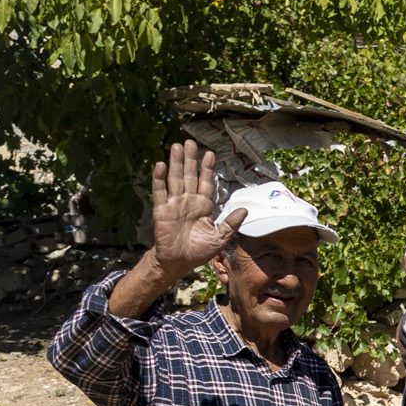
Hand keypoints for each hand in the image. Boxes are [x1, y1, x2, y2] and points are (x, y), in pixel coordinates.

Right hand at [148, 141, 242, 271]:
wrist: (178, 263)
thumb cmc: (199, 251)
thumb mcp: (219, 239)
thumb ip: (230, 223)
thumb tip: (245, 210)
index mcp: (203, 206)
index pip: (206, 183)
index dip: (207, 169)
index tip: (210, 154)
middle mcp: (188, 201)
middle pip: (189, 176)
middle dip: (190, 159)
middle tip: (190, 142)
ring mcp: (174, 204)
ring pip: (175, 179)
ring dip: (175, 163)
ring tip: (176, 147)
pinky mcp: (161, 210)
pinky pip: (160, 191)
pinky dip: (159, 178)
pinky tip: (161, 165)